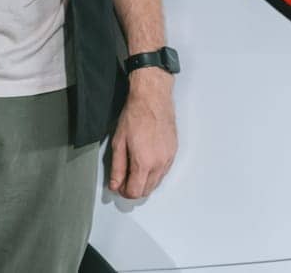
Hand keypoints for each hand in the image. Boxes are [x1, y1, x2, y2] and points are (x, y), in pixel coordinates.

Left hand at [107, 69, 177, 199]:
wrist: (153, 98)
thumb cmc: (135, 115)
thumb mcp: (119, 143)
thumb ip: (118, 168)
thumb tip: (115, 184)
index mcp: (144, 163)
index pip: (135, 192)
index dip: (124, 192)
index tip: (119, 185)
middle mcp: (160, 163)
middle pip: (147, 190)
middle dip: (134, 189)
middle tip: (124, 179)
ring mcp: (169, 157)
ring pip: (157, 182)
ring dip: (145, 181)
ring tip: (134, 168)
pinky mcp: (174, 151)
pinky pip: (164, 171)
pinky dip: (155, 172)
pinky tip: (146, 161)